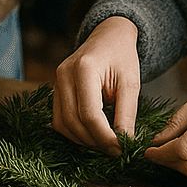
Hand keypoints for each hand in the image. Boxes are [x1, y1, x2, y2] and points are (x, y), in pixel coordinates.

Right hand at [51, 16, 141, 155]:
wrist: (109, 36)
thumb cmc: (122, 56)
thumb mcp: (131, 82)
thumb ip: (127, 113)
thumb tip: (124, 142)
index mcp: (84, 68)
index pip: (89, 113)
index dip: (105, 136)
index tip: (121, 148)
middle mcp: (64, 74)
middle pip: (73, 121)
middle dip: (95, 141)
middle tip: (115, 150)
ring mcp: (56, 82)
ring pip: (62, 124)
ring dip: (83, 140)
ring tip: (105, 144)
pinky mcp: (55, 89)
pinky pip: (59, 119)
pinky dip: (74, 133)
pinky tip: (92, 135)